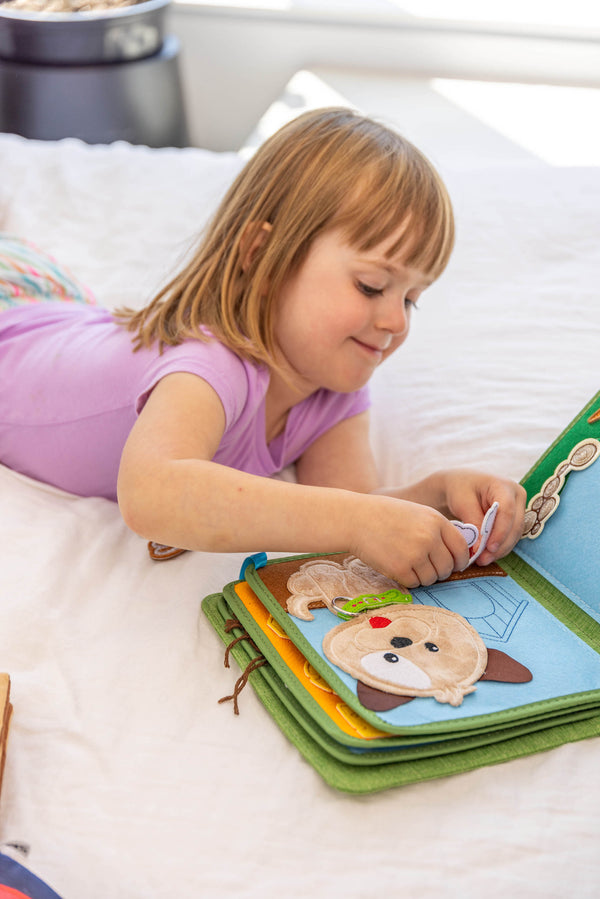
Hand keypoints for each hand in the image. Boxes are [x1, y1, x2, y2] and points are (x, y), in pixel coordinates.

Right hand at [348, 494, 470, 587]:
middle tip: (426, 567)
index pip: (461, 548)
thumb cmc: (385, 515)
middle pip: (447, 567)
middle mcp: (429, 537)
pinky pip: (414, 583)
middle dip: (440, 571)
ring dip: (423, 577)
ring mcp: (415, 554)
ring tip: (408, 564)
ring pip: (432, 578)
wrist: (356, 519)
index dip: (460, 560)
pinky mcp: (400, 568)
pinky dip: (408, 580)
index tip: (455, 565)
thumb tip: (456, 554)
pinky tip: (397, 567)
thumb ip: (437, 530)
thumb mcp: (418, 513)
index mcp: (436, 521)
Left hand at [438, 468, 526, 565]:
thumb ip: (473, 523)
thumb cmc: (459, 489)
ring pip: (515, 534)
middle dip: (500, 545)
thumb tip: (480, 547)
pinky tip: (486, 555)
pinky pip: (510, 536)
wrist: (460, 485)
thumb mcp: (462, 503)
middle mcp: (516, 496)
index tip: (489, 548)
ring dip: (500, 550)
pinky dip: (499, 547)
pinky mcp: (514, 518)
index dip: (500, 532)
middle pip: (515, 525)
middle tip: (483, 560)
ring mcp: (518, 507)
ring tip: (482, 560)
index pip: (507, 511)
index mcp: (504, 486)